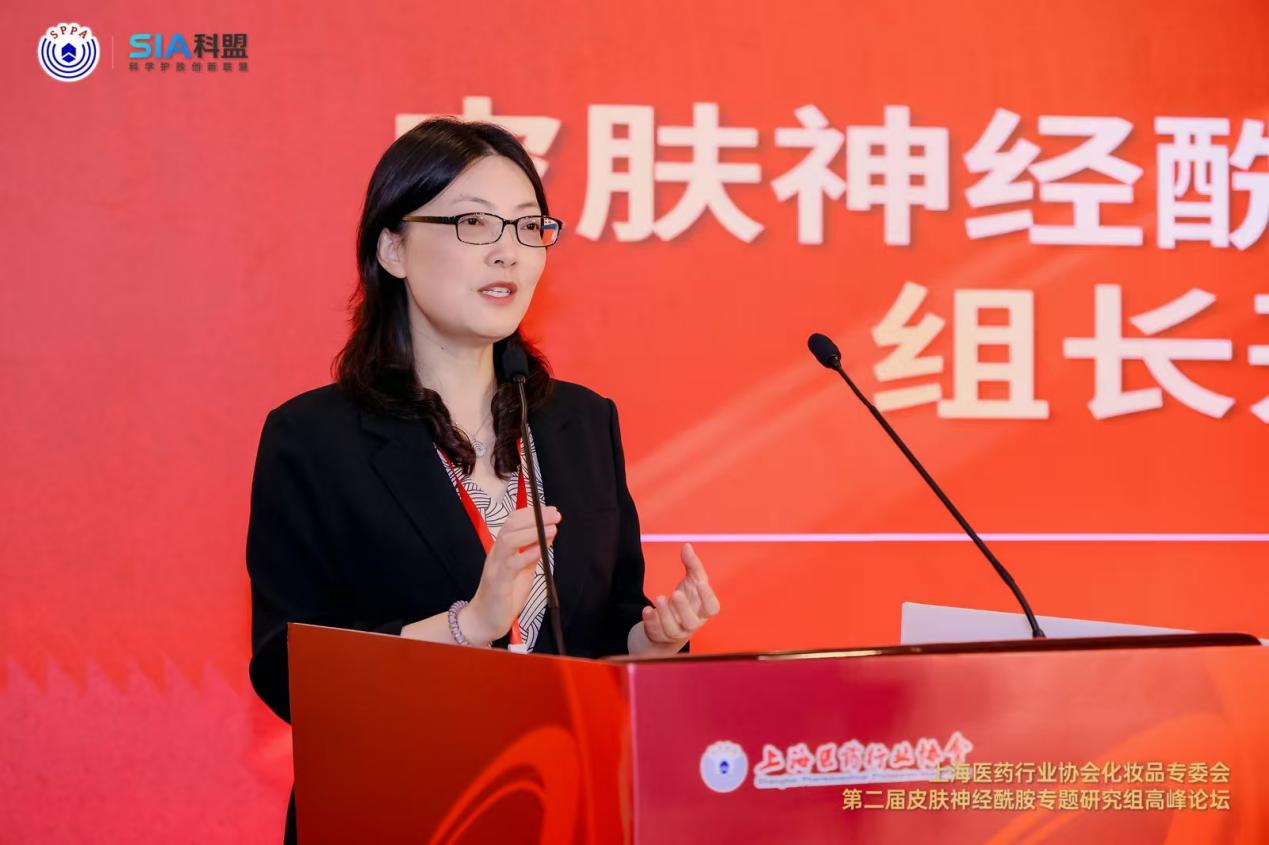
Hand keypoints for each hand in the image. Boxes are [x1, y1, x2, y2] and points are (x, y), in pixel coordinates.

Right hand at [463, 506, 560, 644]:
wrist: (485, 620)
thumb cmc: (505, 594)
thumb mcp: (523, 569)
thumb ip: (533, 551)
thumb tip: (549, 532)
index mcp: (502, 549)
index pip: (513, 522)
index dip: (532, 513)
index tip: (551, 510)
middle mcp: (497, 553)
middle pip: (511, 526)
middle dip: (535, 518)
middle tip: (556, 515)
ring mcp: (496, 567)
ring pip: (509, 540)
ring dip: (532, 532)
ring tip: (552, 529)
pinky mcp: (499, 583)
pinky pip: (512, 565)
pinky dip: (527, 555)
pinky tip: (541, 550)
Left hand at [642, 543, 720, 644]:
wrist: (669, 621)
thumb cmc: (687, 599)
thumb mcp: (691, 581)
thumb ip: (692, 564)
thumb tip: (687, 546)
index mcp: (703, 610)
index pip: (712, 608)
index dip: (708, 598)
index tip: (701, 584)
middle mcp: (692, 623)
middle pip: (692, 622)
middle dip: (684, 608)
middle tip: (676, 593)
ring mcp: (676, 632)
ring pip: (672, 629)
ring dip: (665, 614)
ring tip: (659, 597)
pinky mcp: (660, 635)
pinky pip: (656, 631)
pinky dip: (651, 621)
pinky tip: (647, 610)